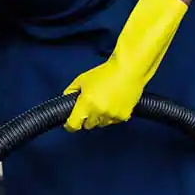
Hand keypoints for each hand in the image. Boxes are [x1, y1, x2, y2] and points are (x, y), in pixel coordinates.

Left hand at [65, 0, 187, 130]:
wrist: (128, 70)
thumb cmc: (106, 72)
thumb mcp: (82, 79)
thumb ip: (71, 91)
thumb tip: (66, 100)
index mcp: (86, 103)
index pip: (73, 125)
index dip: (70, 125)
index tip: (69, 123)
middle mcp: (98, 112)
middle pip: (87, 125)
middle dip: (86, 118)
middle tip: (90, 106)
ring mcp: (111, 116)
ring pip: (101, 124)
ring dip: (100, 117)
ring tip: (104, 101)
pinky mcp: (123, 116)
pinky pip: (113, 121)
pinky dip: (112, 115)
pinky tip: (114, 102)